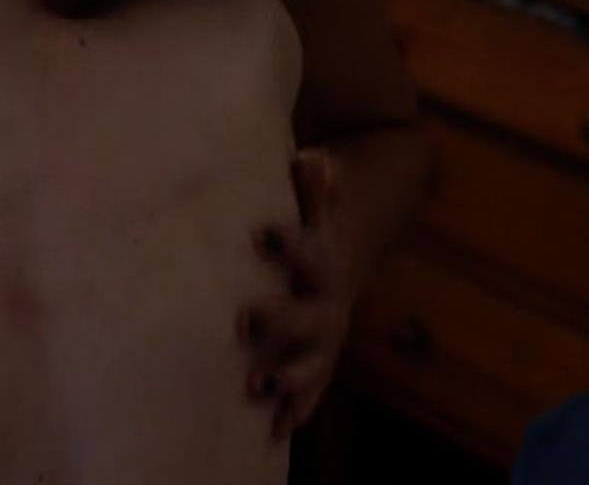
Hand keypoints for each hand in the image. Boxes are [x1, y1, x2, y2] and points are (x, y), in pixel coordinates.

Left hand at [238, 150, 353, 441]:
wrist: (341, 258)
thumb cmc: (306, 227)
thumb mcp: (313, 202)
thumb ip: (312, 187)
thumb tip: (309, 161)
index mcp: (322, 258)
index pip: (308, 249)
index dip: (289, 243)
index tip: (264, 233)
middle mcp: (326, 302)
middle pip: (307, 314)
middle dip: (280, 318)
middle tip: (247, 318)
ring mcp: (323, 338)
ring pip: (310, 361)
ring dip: (286, 373)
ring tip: (257, 382)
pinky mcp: (316, 364)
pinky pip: (309, 392)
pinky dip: (293, 410)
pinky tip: (274, 428)